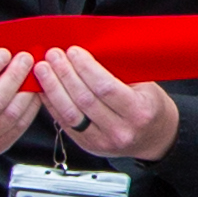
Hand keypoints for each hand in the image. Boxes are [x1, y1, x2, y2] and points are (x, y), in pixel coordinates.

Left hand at [30, 48, 178, 164]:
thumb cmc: (149, 105)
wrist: (153, 138)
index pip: (106, 88)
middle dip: (65, 74)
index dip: (86, 68)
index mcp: (139, 111)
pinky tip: (44, 88)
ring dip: (53, 88)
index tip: (73, 51)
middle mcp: (120, 130)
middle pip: (84, 100)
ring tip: (43, 69)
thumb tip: (88, 50)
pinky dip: (51, 104)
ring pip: (70, 113)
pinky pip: (64, 123)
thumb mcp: (145, 85)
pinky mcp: (88, 146)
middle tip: (53, 55)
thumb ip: (118, 72)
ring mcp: (102, 141)